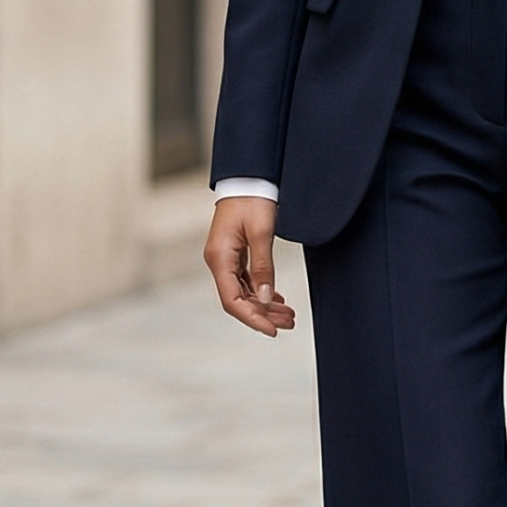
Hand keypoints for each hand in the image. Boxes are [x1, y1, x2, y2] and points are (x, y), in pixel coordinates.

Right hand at [203, 197, 294, 336]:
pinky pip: (246, 280)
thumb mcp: (262, 233)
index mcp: (219, 258)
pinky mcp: (234, 254)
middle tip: (289, 323)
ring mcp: (225, 258)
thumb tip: (264, 299)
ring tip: (288, 315)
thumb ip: (263, 267)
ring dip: (264, 305)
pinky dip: (261, 291)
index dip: (252, 318)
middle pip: (238, 300)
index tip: (273, 330)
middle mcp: (218, 261)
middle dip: (263, 315)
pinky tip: (277, 298)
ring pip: (243, 292)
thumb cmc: (252, 199)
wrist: (248, 176)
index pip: (232, 301)